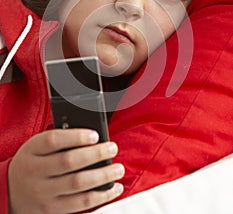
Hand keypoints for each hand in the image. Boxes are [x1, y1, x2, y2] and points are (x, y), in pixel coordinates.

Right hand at [8, 129, 123, 213]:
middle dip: (96, 154)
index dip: (76, 136)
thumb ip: (58, 140)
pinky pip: (81, 204)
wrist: (11, 191)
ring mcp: (44, 193)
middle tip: (112, 148)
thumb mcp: (36, 146)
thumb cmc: (32, 162)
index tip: (95, 135)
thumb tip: (91, 137)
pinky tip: (113, 188)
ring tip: (118, 168)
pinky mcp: (53, 210)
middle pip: (69, 161)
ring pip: (78, 184)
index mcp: (32, 151)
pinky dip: (101, 196)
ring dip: (103, 176)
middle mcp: (36, 172)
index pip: (54, 140)